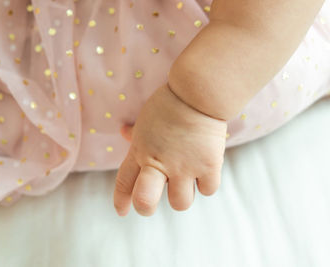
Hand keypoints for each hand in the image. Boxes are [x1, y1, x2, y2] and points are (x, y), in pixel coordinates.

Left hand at [114, 84, 226, 215]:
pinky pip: (207, 190)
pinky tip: (205, 172)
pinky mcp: (208, 166)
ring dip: (182, 196)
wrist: (197, 95)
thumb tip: (122, 132)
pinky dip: (206, 185)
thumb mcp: (145, 118)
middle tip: (151, 205)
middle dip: (145, 208)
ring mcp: (185, 167)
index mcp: (141, 151)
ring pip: (180, 203)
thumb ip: (135, 132)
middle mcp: (160, 163)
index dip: (121, 201)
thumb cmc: (169, 103)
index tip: (122, 211)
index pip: (124, 183)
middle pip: (145, 202)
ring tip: (186, 181)